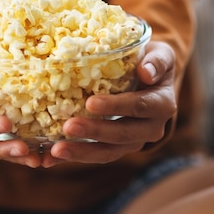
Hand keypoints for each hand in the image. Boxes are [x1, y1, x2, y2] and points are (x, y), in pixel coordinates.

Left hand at [42, 41, 176, 167]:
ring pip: (108, 151)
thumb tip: (146, 72)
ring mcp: (133, 141)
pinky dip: (74, 156)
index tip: (90, 102)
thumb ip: (157, 61)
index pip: (139, 106)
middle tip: (68, 126)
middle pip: (122, 134)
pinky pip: (96, 155)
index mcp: (161, 104)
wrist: (151, 78)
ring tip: (56, 150)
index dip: (116, 106)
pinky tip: (51, 158)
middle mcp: (151, 128)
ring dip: (82, 151)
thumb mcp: (161, 55)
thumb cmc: (151, 61)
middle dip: (94, 131)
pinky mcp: (117, 147)